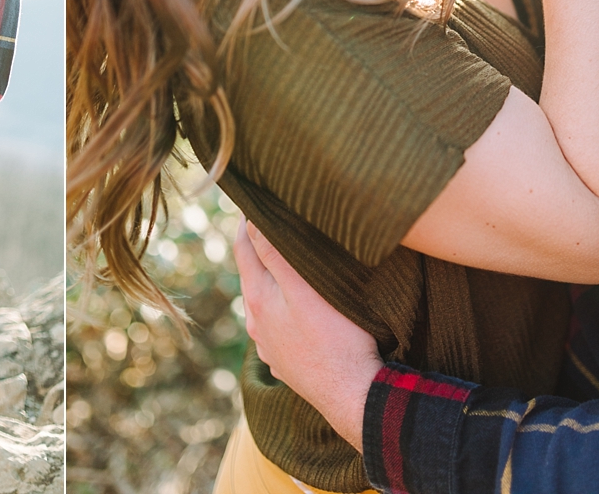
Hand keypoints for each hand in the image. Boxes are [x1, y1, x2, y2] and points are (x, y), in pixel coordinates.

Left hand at [234, 220, 380, 450]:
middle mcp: (256, 324)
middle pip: (252, 275)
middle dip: (259, 248)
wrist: (355, 397)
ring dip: (271, 281)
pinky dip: (282, 309)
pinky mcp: (286, 363)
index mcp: (258, 299)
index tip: (253, 201)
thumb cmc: (336, 340)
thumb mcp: (305, 290)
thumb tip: (251, 223)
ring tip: (286, 262)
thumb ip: (276, 256)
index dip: (246, 222)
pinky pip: (277, 328)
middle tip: (271, 223)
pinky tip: (296, 308)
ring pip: (264, 303)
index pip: (243, 248)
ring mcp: (269, 347)